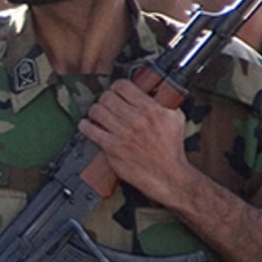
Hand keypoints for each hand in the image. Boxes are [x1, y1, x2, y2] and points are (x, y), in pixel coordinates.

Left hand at [79, 77, 191, 202]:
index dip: (116, 87)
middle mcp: (136, 119)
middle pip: (107, 97)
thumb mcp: (175, 118)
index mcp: (152, 109)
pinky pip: (90, 130)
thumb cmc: (171, 148)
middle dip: (104, 98)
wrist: (168, 174)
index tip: (115, 90)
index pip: (123, 86)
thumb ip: (163, 102)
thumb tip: (152, 90)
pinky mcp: (112, 148)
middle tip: (105, 103)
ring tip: (96, 114)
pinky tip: (87, 125)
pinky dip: (85, 126)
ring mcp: (123, 133)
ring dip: (94, 111)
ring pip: (97, 111)